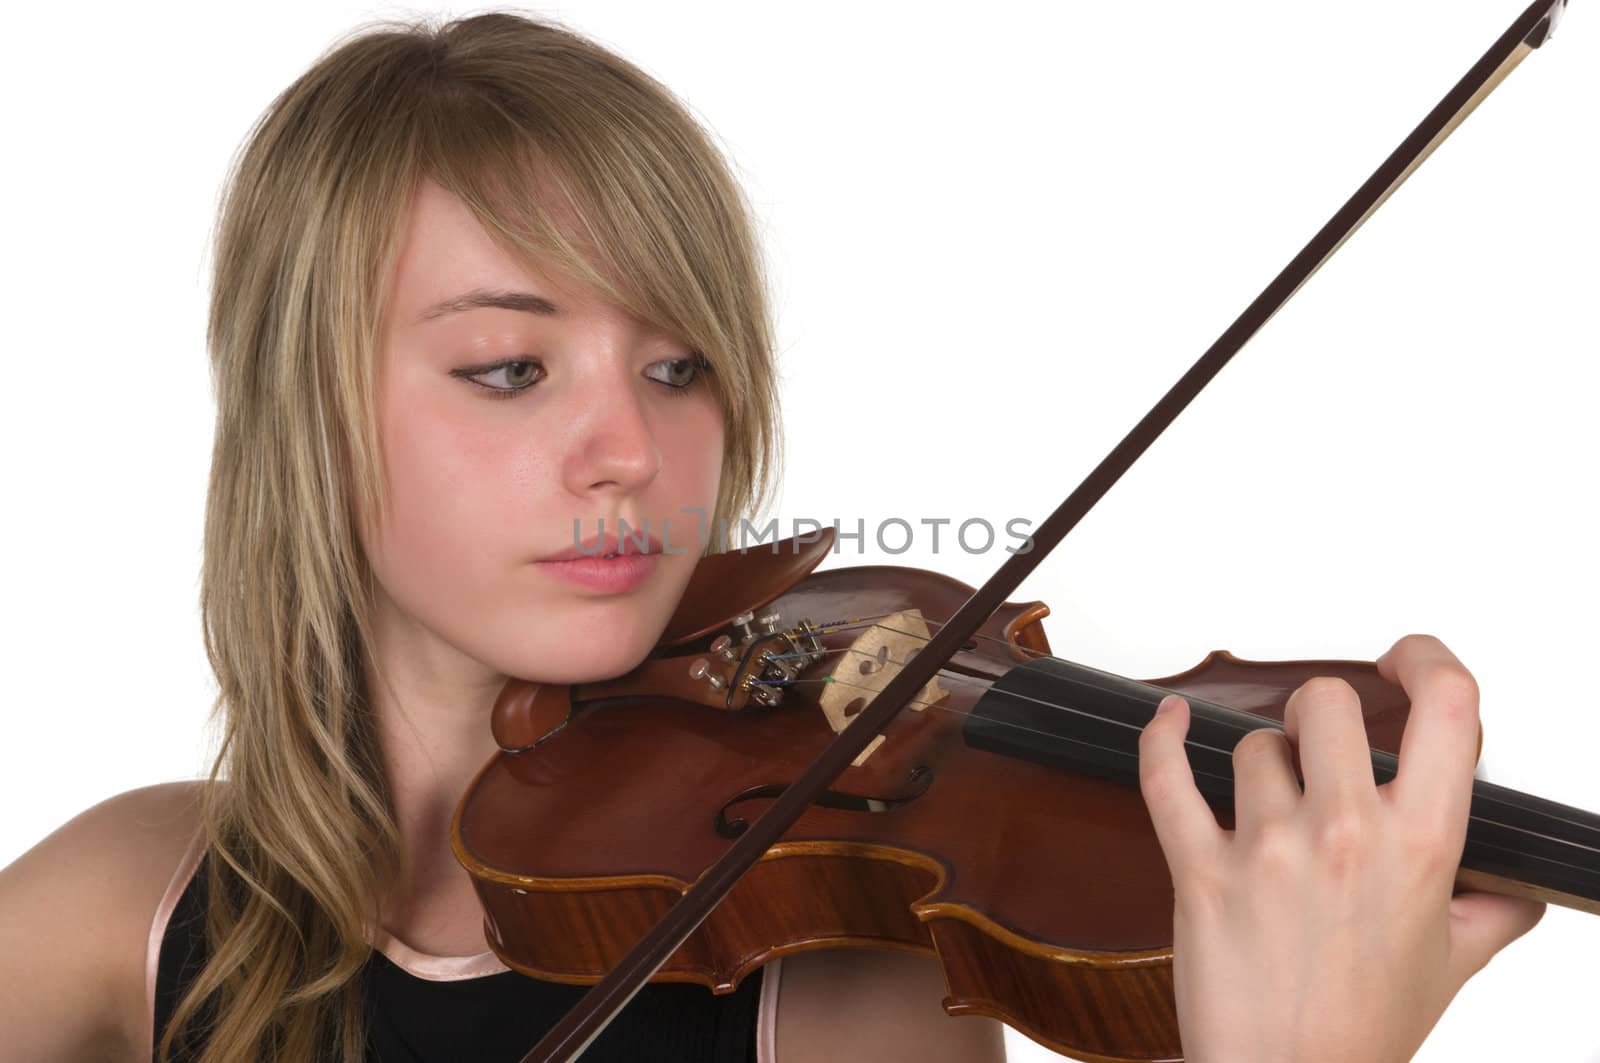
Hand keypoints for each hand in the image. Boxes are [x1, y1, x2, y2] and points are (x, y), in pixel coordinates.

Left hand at [1137, 634, 1544, 1062]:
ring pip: (1253, 745)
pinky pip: (1166, 778)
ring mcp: (1269, 849)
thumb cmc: (1364, 1029)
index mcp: (1421, 847)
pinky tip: (1171, 719)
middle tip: (1323, 746)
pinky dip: (1161, 737)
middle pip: (1327, 702)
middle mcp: (1347, 835)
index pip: (1448, 709)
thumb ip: (1491, 910)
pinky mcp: (1201, 870)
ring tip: (1271, 811)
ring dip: (1261, 765)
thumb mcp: (1453, 963)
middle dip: (1323, 713)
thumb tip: (1514, 884)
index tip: (1407, 658)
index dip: (1430, 660)